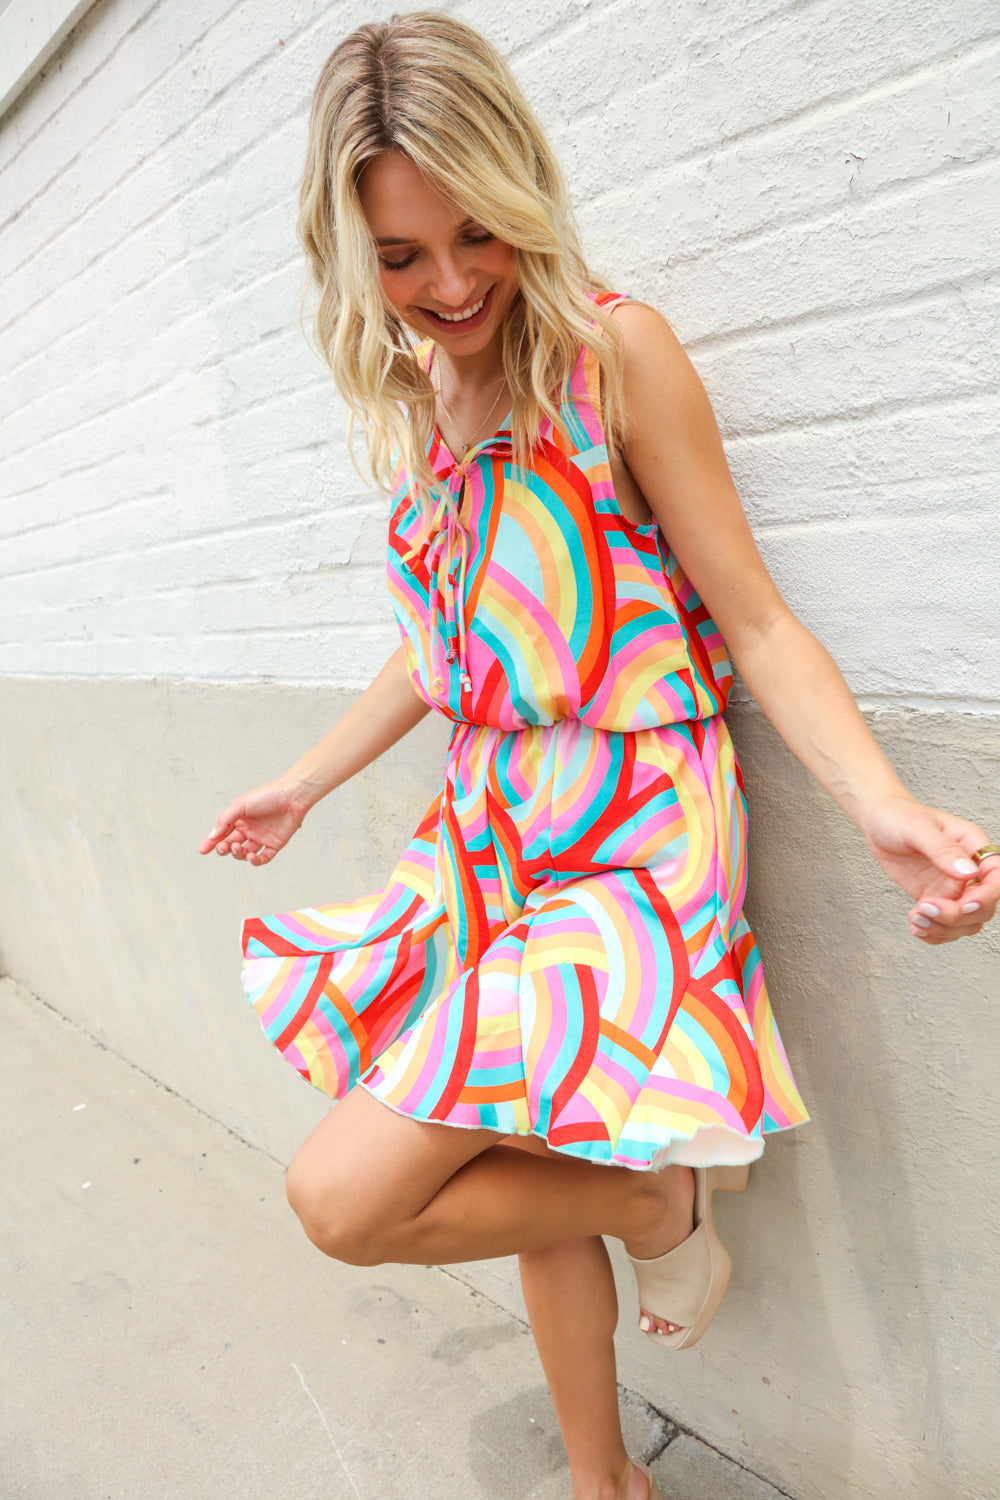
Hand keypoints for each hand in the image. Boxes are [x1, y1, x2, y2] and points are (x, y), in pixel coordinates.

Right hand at [199, 781, 308, 866]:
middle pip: (231, 845)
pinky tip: (251, 857)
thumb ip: (225, 820)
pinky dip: (255, 861)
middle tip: (224, 847)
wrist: (292, 796)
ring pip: (245, 853)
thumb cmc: (266, 796)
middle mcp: (249, 830)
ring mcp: (261, 838)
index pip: (221, 834)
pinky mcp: (275, 845)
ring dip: (238, 854)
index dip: (211, 843)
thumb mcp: (240, 805)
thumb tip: (212, 836)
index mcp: (239, 820)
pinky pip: (263, 858)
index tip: (202, 850)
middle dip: (224, 848)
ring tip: (238, 847)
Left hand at [864, 797, 999, 944]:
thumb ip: (943, 849)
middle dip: (956, 917)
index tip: (963, 905)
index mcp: (974, 847)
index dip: (986, 897)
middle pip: (983, 908)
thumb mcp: (918, 827)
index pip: (996, 878)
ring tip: (915, 917)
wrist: (880, 824)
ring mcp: (954, 888)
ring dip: (943, 929)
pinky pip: (946, 926)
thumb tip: (967, 872)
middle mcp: (970, 871)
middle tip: (924, 907)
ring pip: (966, 922)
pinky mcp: (938, 899)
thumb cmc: (900, 817)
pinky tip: (915, 926)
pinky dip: (934, 933)